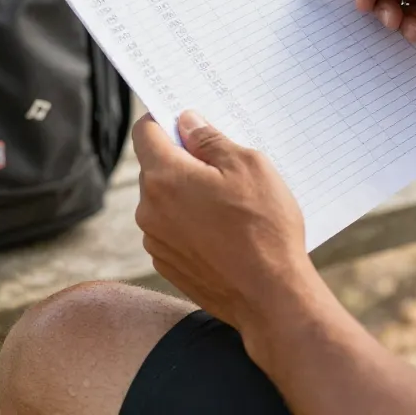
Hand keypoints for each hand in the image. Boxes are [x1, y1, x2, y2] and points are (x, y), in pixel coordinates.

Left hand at [132, 110, 321, 332]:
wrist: (271, 297)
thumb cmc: (264, 227)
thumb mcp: (249, 166)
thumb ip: (210, 139)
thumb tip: (187, 123)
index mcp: (164, 177)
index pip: (145, 131)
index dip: (164, 119)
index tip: (186, 121)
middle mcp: (149, 209)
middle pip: (156, 167)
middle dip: (184, 160)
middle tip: (224, 166)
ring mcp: (155, 240)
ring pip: (165, 200)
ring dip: (187, 194)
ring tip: (231, 206)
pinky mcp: (167, 264)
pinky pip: (172, 229)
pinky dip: (191, 223)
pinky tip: (224, 232)